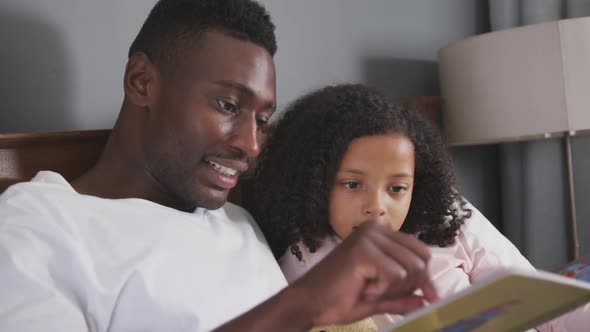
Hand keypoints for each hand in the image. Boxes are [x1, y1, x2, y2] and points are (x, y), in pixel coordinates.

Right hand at [291, 222, 437, 326]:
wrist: (308, 303)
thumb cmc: (337, 298)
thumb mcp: (378, 298)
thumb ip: (402, 297)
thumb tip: (427, 299)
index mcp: (380, 234)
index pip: (420, 251)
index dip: (426, 277)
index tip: (428, 297)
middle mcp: (375, 230)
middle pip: (421, 260)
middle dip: (410, 286)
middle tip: (383, 294)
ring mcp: (369, 238)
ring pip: (411, 268)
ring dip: (394, 290)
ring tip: (370, 290)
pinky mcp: (363, 250)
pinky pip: (395, 275)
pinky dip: (384, 290)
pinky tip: (364, 289)